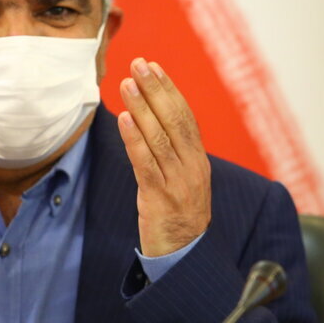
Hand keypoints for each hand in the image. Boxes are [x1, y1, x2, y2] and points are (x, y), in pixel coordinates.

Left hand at [117, 58, 211, 257]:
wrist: (185, 259)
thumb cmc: (179, 220)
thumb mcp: (184, 183)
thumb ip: (174, 156)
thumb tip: (155, 125)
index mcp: (198, 161)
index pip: (185, 117)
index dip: (170, 90)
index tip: (154, 67)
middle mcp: (192, 168)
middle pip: (175, 120)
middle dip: (156, 89)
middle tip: (140, 63)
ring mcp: (177, 183)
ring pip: (160, 137)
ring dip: (143, 107)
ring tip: (127, 83)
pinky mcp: (160, 198)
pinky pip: (146, 163)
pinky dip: (135, 138)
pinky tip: (125, 119)